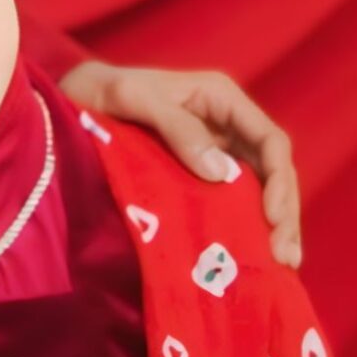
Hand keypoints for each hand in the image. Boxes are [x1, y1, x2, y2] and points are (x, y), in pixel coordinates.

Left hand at [62, 61, 300, 266]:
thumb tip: (221, 174)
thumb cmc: (100, 90)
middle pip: (274, 171)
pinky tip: (253, 259)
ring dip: (273, 226)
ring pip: (260, 191)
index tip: (271, 216)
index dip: (279, 179)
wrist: (71, 99)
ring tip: (281, 265)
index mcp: (220, 98)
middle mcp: (227, 126)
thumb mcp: (131, 98)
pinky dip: (246, 228)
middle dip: (284, 212)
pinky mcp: (200, 176)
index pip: (269, 140)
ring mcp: (216, 152)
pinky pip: (234, 202)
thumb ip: (175, 127)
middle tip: (284, 256)